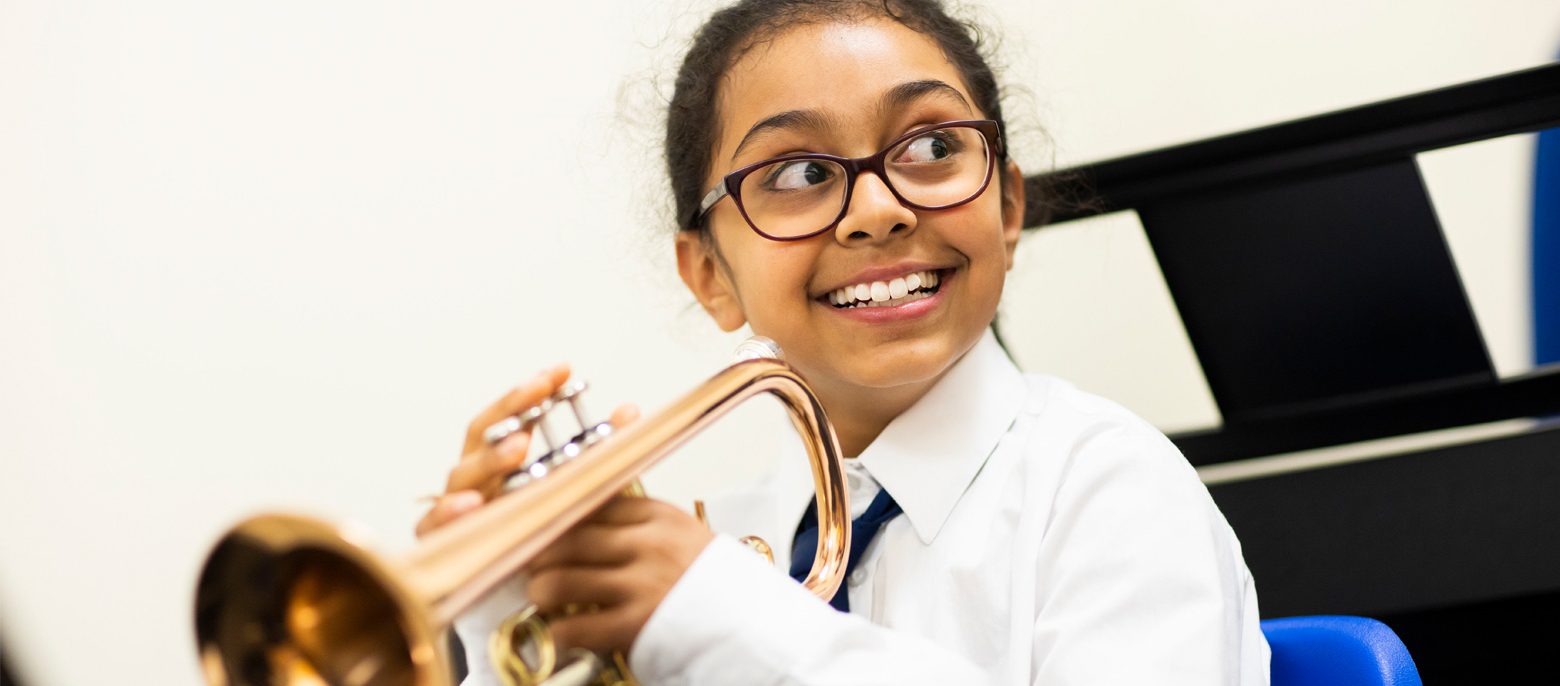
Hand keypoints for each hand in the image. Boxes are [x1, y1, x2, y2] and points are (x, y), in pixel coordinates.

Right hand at [415, 363, 638, 536]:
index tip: (562, 371)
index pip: (509, 418)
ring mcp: (453, 510)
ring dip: (491, 459)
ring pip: (462, 476)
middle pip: (481, 436)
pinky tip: (470, 505)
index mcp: (497, 463)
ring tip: (520, 447)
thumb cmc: (536, 538)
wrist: (509, 602)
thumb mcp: (569, 494)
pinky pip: (435, 526)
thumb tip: (632, 410)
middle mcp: (473, 480)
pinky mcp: (440, 546)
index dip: (530, 393)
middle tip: (540, 396)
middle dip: (511, 412)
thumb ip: (595, 454)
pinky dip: (449, 513)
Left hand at [524, 496, 715, 654]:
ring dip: (541, 590)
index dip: (555, 516)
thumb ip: (639, 522)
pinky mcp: (637, 625)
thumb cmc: (712, 580)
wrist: (751, 624)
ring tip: (542, 596)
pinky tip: (560, 631)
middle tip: (529, 563)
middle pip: (567, 539)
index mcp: (658, 517)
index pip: (589, 505)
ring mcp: (641, 585)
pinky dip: (559, 631)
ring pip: (561, 580)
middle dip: (537, 554)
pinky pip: (576, 626)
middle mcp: (647, 545)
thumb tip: (584, 514)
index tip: (538, 525)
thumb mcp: (682, 533)